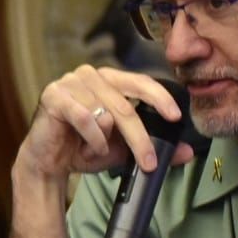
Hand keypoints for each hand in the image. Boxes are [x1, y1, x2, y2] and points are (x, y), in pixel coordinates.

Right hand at [15, 65, 193, 182]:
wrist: (49, 161)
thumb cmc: (86, 148)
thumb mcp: (124, 149)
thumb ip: (154, 147)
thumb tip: (188, 153)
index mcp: (110, 79)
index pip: (141, 82)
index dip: (160, 98)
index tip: (176, 117)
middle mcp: (91, 75)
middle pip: (126, 106)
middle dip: (140, 139)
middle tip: (149, 162)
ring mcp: (70, 82)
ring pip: (105, 114)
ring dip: (104, 142)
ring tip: (96, 151)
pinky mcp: (54, 96)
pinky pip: (84, 118)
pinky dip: (91, 139)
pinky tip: (87, 148)